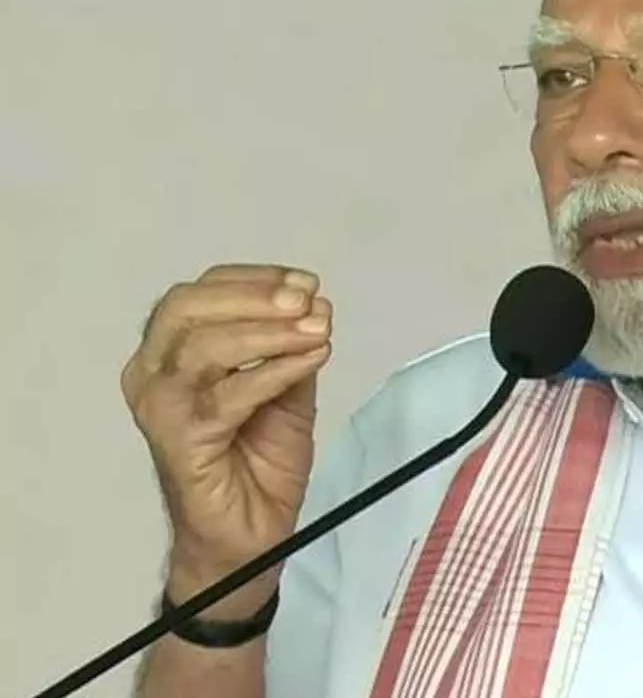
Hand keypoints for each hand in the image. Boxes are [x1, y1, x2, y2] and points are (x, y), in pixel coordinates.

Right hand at [122, 264, 332, 615]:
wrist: (249, 536)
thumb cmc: (258, 464)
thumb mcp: (287, 394)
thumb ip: (291, 350)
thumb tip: (316, 306)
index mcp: (170, 352)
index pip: (201, 293)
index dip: (254, 280)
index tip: (307, 283)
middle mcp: (152, 373)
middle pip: (188, 309)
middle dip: (254, 297)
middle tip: (307, 302)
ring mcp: (159, 408)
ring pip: (204, 348)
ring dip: (269, 333)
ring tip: (317, 332)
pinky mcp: (177, 442)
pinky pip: (226, 396)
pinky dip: (272, 372)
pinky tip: (309, 361)